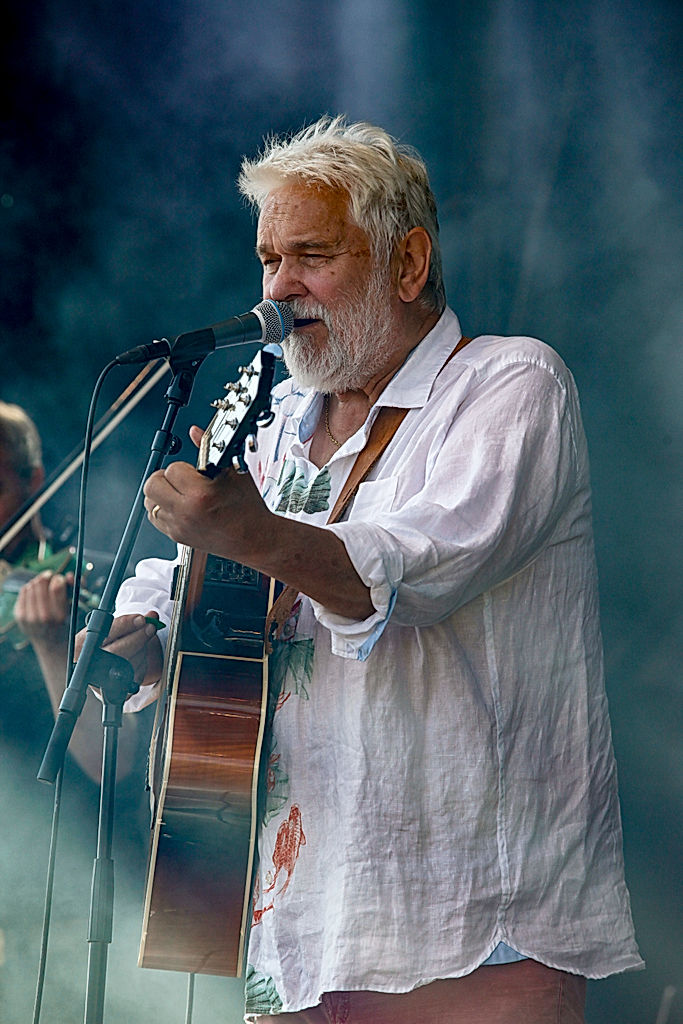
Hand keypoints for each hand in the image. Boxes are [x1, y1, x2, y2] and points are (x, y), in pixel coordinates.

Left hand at [14, 570, 70, 649]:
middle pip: (41, 583)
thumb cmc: (65, 623)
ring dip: (39, 582)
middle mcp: (43, 617)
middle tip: (51, 578)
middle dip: (48, 577)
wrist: (50, 645)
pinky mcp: (19, 615)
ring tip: (44, 586)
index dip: (59, 579)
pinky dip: (30, 588)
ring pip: (31, 585)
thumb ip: (76, 589)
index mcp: (60, 616)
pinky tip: (36, 593)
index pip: (56, 587)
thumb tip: (70, 575)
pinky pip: (23, 591)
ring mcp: (29, 617)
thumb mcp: (75, 608)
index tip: (61, 579)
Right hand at [74, 612, 163, 688]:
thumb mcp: (112, 629)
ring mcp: (99, 683)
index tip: (141, 619)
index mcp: (81, 645)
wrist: (101, 667)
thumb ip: (129, 622)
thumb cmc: (106, 644)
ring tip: (141, 643)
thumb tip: (151, 617)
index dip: (125, 625)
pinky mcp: (113, 694)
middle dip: (138, 638)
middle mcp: (86, 666)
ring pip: (130, 664)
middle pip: (118, 652)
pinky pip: (135, 678)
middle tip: (150, 628)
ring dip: (142, 651)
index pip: (104, 633)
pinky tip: (138, 658)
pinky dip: (142, 665)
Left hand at [143, 451, 270, 564]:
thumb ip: (208, 450)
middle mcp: (185, 512)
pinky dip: (162, 508)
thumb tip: (195, 433)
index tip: (194, 472)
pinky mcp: (176, 536)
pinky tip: (178, 505)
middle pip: (152, 485)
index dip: (184, 467)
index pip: (172, 469)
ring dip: (161, 493)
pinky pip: (154, 517)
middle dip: (164, 477)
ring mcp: (178, 526)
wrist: (254, 538)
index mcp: (200, 495)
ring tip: (179, 492)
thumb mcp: (233, 473)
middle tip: (179, 479)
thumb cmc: (248, 509)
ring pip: (149, 502)